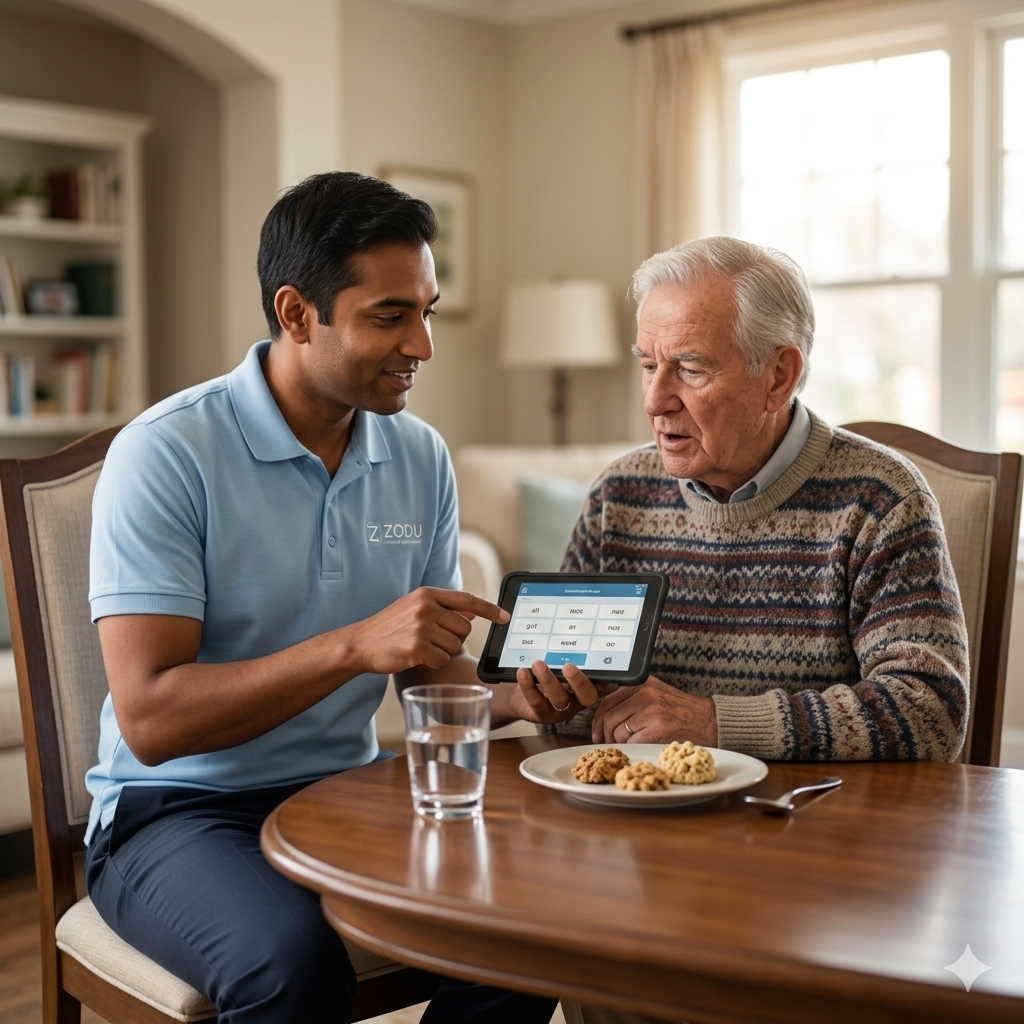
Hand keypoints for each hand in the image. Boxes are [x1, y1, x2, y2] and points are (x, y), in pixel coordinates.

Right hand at [345, 588, 508, 674]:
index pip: (468, 600)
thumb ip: (442, 608)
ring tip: (420, 647)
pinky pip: (443, 660)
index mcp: (427, 594)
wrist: (361, 643)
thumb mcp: (414, 608)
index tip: (506, 617)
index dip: (490, 609)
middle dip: (454, 639)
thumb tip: (471, 615)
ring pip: (455, 646)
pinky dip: (434, 663)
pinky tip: (417, 657)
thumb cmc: (389, 627)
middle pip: (464, 629)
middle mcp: (426, 607)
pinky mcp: (417, 648)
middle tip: (431, 639)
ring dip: (442, 652)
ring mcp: (422, 627)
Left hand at [510, 660, 616, 724]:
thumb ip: (566, 653)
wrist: (520, 695)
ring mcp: (561, 710)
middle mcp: (577, 700)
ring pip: (559, 699)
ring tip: (538, 664)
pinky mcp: (542, 715)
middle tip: (568, 666)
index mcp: (586, 687)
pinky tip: (523, 672)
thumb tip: (571, 628)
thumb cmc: (545, 672)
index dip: (609, 680)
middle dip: (578, 681)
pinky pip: (536, 702)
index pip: (602, 684)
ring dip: (549, 680)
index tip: (607, 668)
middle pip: (586, 696)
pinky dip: (528, 686)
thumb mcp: (557, 663)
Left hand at [591, 675, 717, 745]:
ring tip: (632, 745)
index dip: (597, 722)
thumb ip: (631, 698)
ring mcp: (651, 711)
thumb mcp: (654, 693)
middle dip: (605, 736)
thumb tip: (602, 715)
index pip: (606, 702)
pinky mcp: (658, 729)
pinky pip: (631, 743)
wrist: (708, 721)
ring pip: (618, 733)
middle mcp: (644, 694)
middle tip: (609, 745)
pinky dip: (632, 749)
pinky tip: (642, 747)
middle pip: (609, 719)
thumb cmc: (679, 711)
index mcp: (640, 684)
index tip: (597, 733)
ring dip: (621, 744)